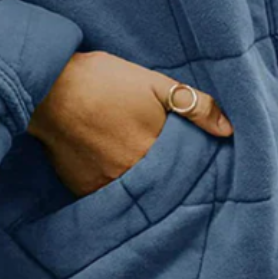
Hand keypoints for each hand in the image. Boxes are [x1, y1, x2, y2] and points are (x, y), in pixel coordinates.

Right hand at [26, 50, 233, 197]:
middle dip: (170, 180)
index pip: (186, 172)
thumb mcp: (153, 83)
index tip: (200, 165)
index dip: (194, 168)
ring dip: (144, 186)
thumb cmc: (102, 81)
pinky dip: (117, 187)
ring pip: (135, 194)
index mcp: (154, 153)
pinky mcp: (83, 190)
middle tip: (170, 166)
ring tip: (143, 169)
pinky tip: (116, 170)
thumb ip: (194, 105)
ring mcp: (105, 187)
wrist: (48, 88)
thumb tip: (228, 129)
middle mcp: (131, 178)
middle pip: (162, 187)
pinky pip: (108, 197)